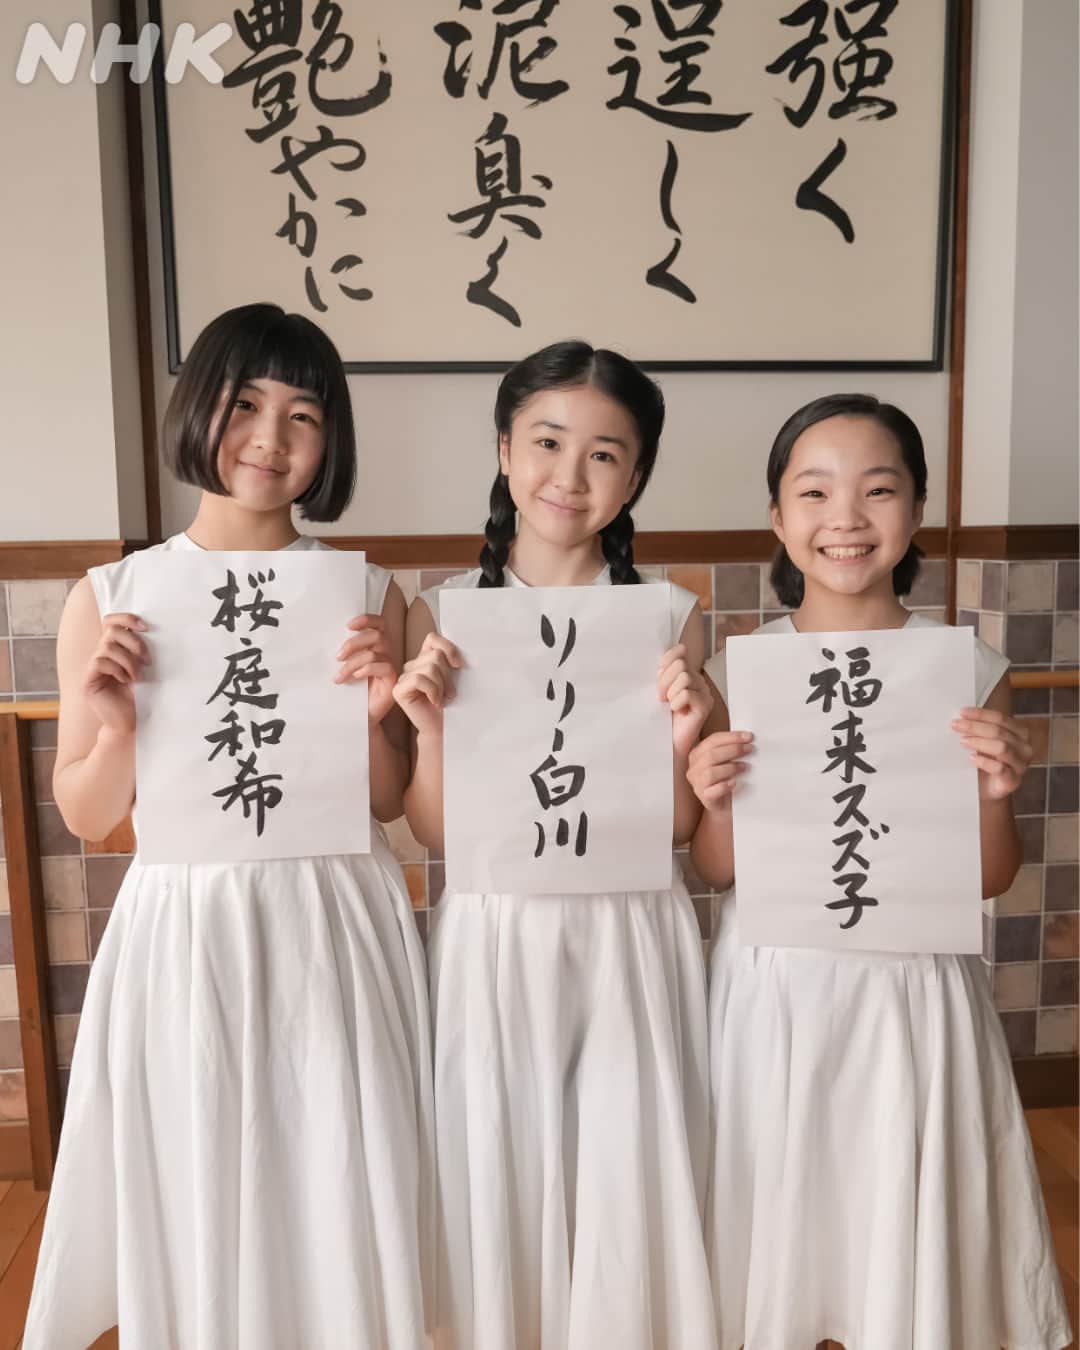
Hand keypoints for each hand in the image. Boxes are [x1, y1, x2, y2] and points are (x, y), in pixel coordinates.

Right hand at [82, 613, 147, 735]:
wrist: (132, 723)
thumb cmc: (141, 697)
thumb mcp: (145, 669)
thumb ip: (141, 650)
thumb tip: (150, 628)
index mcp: (114, 650)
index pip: (111, 622)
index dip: (126, 618)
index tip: (146, 627)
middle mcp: (100, 655)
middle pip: (111, 629)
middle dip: (133, 641)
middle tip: (147, 659)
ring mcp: (92, 668)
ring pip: (107, 646)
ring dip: (129, 660)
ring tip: (138, 676)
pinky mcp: (88, 681)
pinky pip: (100, 662)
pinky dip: (117, 669)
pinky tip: (126, 681)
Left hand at [335, 614, 399, 725]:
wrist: (357, 716)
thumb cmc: (351, 692)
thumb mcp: (344, 667)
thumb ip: (343, 653)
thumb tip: (326, 640)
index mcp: (376, 645)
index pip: (379, 623)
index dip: (366, 619)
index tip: (348, 625)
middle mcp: (386, 653)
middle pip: (376, 635)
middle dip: (354, 643)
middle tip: (337, 656)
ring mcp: (391, 666)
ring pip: (374, 653)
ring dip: (352, 663)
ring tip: (339, 677)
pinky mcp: (392, 680)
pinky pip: (383, 667)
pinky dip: (366, 669)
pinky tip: (355, 678)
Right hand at [392, 633, 462, 738]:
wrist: (443, 728)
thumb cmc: (450, 704)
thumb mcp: (454, 676)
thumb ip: (450, 659)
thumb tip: (457, 648)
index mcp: (424, 658)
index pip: (432, 638)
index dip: (448, 648)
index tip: (458, 665)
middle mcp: (412, 666)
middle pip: (435, 655)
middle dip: (448, 675)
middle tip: (450, 693)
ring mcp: (403, 677)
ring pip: (430, 667)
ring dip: (442, 686)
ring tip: (443, 698)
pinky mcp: (399, 689)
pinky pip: (419, 679)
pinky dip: (433, 691)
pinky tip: (435, 702)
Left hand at [658, 643, 713, 757]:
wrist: (669, 742)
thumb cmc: (663, 718)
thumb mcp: (659, 691)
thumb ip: (662, 674)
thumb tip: (662, 662)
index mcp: (687, 674)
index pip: (679, 652)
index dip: (666, 660)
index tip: (658, 675)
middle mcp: (698, 681)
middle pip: (680, 665)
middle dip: (665, 680)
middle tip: (661, 697)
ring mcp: (704, 693)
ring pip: (684, 677)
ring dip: (670, 692)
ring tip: (669, 705)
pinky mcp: (705, 706)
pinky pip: (687, 693)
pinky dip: (676, 702)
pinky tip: (676, 711)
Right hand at [686, 731, 753, 811]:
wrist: (725, 804)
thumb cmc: (726, 779)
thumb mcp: (726, 761)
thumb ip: (730, 749)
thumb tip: (747, 739)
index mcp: (697, 754)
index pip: (713, 740)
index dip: (731, 737)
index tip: (748, 737)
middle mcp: (694, 768)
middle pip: (711, 754)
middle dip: (733, 750)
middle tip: (749, 749)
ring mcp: (697, 784)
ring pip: (711, 772)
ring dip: (730, 767)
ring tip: (745, 766)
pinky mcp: (704, 798)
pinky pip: (712, 791)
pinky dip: (724, 786)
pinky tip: (734, 783)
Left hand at [952, 706, 1032, 800]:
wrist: (986, 789)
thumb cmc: (985, 762)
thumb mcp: (983, 742)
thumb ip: (979, 729)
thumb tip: (961, 716)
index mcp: (1019, 733)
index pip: (1000, 718)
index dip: (980, 714)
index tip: (961, 712)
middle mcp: (1024, 747)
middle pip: (999, 731)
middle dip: (974, 727)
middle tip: (955, 726)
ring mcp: (1021, 765)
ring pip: (1001, 747)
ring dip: (979, 742)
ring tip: (962, 741)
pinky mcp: (1013, 780)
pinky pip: (1000, 768)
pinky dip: (985, 762)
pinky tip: (972, 758)